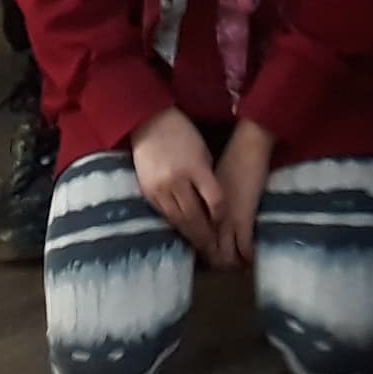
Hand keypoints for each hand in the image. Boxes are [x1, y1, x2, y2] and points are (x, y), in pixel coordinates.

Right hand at [131, 107, 223, 258]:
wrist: (150, 125)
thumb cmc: (183, 134)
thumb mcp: (202, 152)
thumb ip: (207, 178)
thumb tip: (214, 204)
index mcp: (195, 168)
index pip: (213, 200)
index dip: (220, 215)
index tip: (225, 224)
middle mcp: (176, 181)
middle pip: (194, 216)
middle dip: (206, 234)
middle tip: (216, 249)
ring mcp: (159, 188)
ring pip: (177, 220)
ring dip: (190, 235)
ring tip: (200, 247)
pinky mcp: (147, 193)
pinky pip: (163, 214)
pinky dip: (174, 225)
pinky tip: (182, 232)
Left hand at [211, 118, 274, 270]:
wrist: (247, 148)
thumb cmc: (230, 159)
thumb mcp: (211, 181)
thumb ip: (205, 198)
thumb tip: (205, 212)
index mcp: (196, 208)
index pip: (193, 238)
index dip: (202, 252)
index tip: (209, 259)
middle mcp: (207, 218)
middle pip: (206, 250)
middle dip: (216, 263)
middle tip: (225, 269)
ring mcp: (224, 220)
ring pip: (222, 253)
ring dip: (230, 263)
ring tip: (239, 268)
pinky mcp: (242, 218)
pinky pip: (242, 246)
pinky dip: (247, 256)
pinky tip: (252, 260)